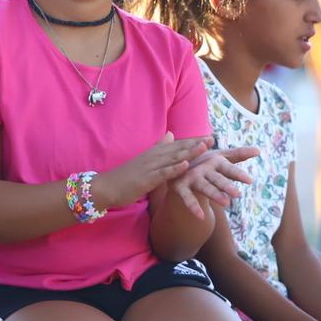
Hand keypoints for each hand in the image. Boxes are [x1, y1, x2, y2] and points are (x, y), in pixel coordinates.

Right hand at [93, 132, 208, 208]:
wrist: (107, 186)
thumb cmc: (127, 175)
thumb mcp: (145, 160)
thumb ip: (159, 147)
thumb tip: (170, 134)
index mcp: (154, 152)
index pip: (177, 144)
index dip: (193, 141)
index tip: (209, 137)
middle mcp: (154, 156)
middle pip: (178, 148)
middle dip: (195, 144)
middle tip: (213, 138)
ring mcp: (150, 167)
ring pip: (173, 158)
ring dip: (189, 152)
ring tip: (204, 147)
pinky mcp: (146, 179)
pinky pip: (163, 173)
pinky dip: (175, 169)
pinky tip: (186, 165)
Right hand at [168, 146, 259, 219]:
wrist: (177, 162)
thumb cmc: (205, 162)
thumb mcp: (221, 157)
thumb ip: (238, 154)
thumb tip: (258, 150)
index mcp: (214, 161)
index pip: (228, 168)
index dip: (238, 174)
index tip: (249, 181)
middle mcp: (203, 168)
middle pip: (217, 178)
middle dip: (226, 185)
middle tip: (237, 194)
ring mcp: (191, 178)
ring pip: (205, 188)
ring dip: (214, 195)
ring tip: (226, 203)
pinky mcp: (180, 187)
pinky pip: (188, 198)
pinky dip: (193, 207)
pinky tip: (201, 217)